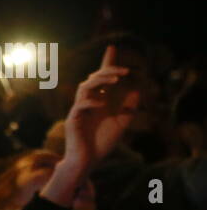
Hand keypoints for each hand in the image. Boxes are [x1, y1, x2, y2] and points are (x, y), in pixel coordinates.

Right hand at [63, 44, 138, 173]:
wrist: (88, 161)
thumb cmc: (101, 144)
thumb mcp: (121, 124)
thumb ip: (128, 108)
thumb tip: (137, 90)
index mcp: (98, 102)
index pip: (101, 79)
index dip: (106, 63)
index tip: (112, 47)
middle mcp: (87, 103)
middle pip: (93, 79)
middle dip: (108, 71)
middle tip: (125, 71)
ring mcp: (78, 111)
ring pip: (85, 87)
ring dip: (100, 81)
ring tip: (116, 80)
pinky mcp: (73, 120)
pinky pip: (80, 105)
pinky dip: (92, 102)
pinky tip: (103, 104)